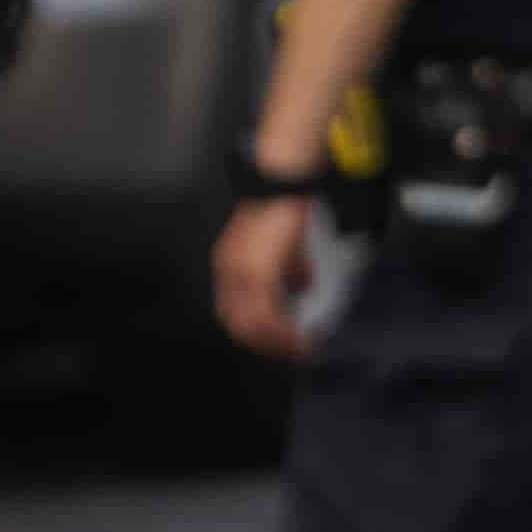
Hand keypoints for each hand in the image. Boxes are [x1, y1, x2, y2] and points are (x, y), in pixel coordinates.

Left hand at [212, 193, 316, 362]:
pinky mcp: (258, 270)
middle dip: (268, 344)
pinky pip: (267, 314)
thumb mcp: (286, 244)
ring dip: (278, 342)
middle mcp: (230, 271)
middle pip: (240, 325)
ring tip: (299, 348)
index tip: (281, 343)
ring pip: (253, 325)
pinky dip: (284, 331)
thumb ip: (291, 268)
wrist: (285, 178)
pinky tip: (299, 335)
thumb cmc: (284, 204)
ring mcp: (241, 272)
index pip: (236, 312)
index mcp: (232, 264)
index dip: (257, 332)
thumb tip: (302, 288)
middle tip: (292, 352)